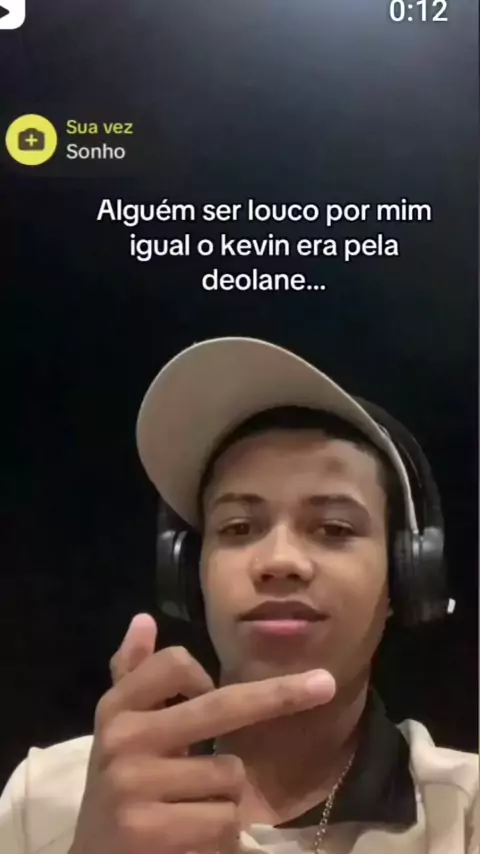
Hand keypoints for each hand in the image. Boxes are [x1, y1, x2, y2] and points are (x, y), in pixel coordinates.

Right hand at [70, 615, 335, 853]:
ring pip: (230, 775)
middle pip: (222, 706)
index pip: (175, 664)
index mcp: (116, 708)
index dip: (200, 673)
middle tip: (326, 684)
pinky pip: (225, 820)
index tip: (207, 687)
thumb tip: (143, 618)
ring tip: (189, 812)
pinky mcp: (148, 830)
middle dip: (279, 695)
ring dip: (226, 799)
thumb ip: (133, 675)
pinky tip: (191, 841)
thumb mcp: (121, 729)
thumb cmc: (120, 786)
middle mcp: (122, 739)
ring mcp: (134, 785)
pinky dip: (221, 836)